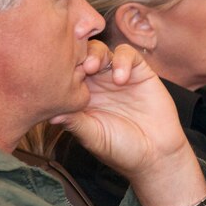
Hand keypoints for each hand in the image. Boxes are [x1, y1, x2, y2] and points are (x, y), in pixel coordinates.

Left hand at [50, 42, 204, 205]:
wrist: (156, 155)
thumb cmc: (122, 150)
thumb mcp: (94, 137)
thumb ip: (74, 123)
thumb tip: (50, 114)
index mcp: (82, 98)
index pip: (65, 74)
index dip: (60, 70)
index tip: (57, 75)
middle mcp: (97, 84)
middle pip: (80, 57)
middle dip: (74, 55)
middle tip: (75, 67)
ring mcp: (117, 76)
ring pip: (101, 51)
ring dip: (94, 53)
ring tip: (93, 68)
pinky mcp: (139, 73)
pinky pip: (127, 54)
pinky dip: (122, 60)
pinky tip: (121, 79)